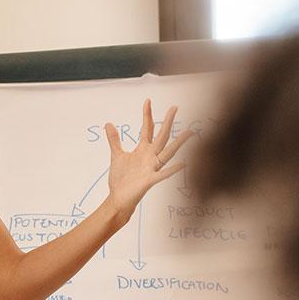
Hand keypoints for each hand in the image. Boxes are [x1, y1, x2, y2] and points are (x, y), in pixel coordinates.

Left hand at [104, 99, 193, 216]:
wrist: (119, 198)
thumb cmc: (121, 179)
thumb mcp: (116, 155)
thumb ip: (114, 140)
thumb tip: (108, 124)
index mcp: (143, 150)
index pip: (147, 128)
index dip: (147, 115)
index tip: (148, 101)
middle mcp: (150, 156)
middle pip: (161, 136)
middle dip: (167, 122)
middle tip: (175, 107)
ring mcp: (152, 168)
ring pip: (168, 152)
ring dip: (178, 143)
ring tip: (190, 132)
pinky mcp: (150, 180)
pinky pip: (163, 174)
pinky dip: (172, 169)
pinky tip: (183, 163)